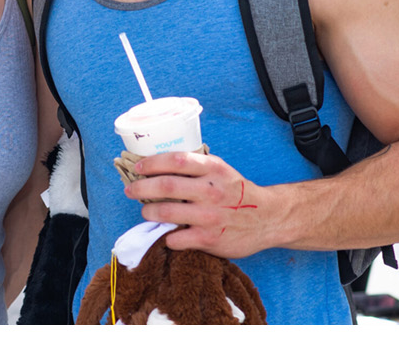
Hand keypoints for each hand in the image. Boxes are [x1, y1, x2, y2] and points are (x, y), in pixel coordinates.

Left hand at [125, 151, 274, 259]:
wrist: (267, 218)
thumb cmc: (237, 192)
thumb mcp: (221, 171)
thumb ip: (195, 166)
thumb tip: (157, 164)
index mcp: (213, 169)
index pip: (175, 160)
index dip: (151, 163)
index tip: (138, 167)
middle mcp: (211, 191)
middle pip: (166, 186)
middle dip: (141, 188)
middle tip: (131, 190)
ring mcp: (210, 216)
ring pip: (166, 213)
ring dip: (149, 212)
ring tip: (146, 212)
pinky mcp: (209, 239)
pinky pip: (176, 238)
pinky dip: (166, 236)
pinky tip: (166, 234)